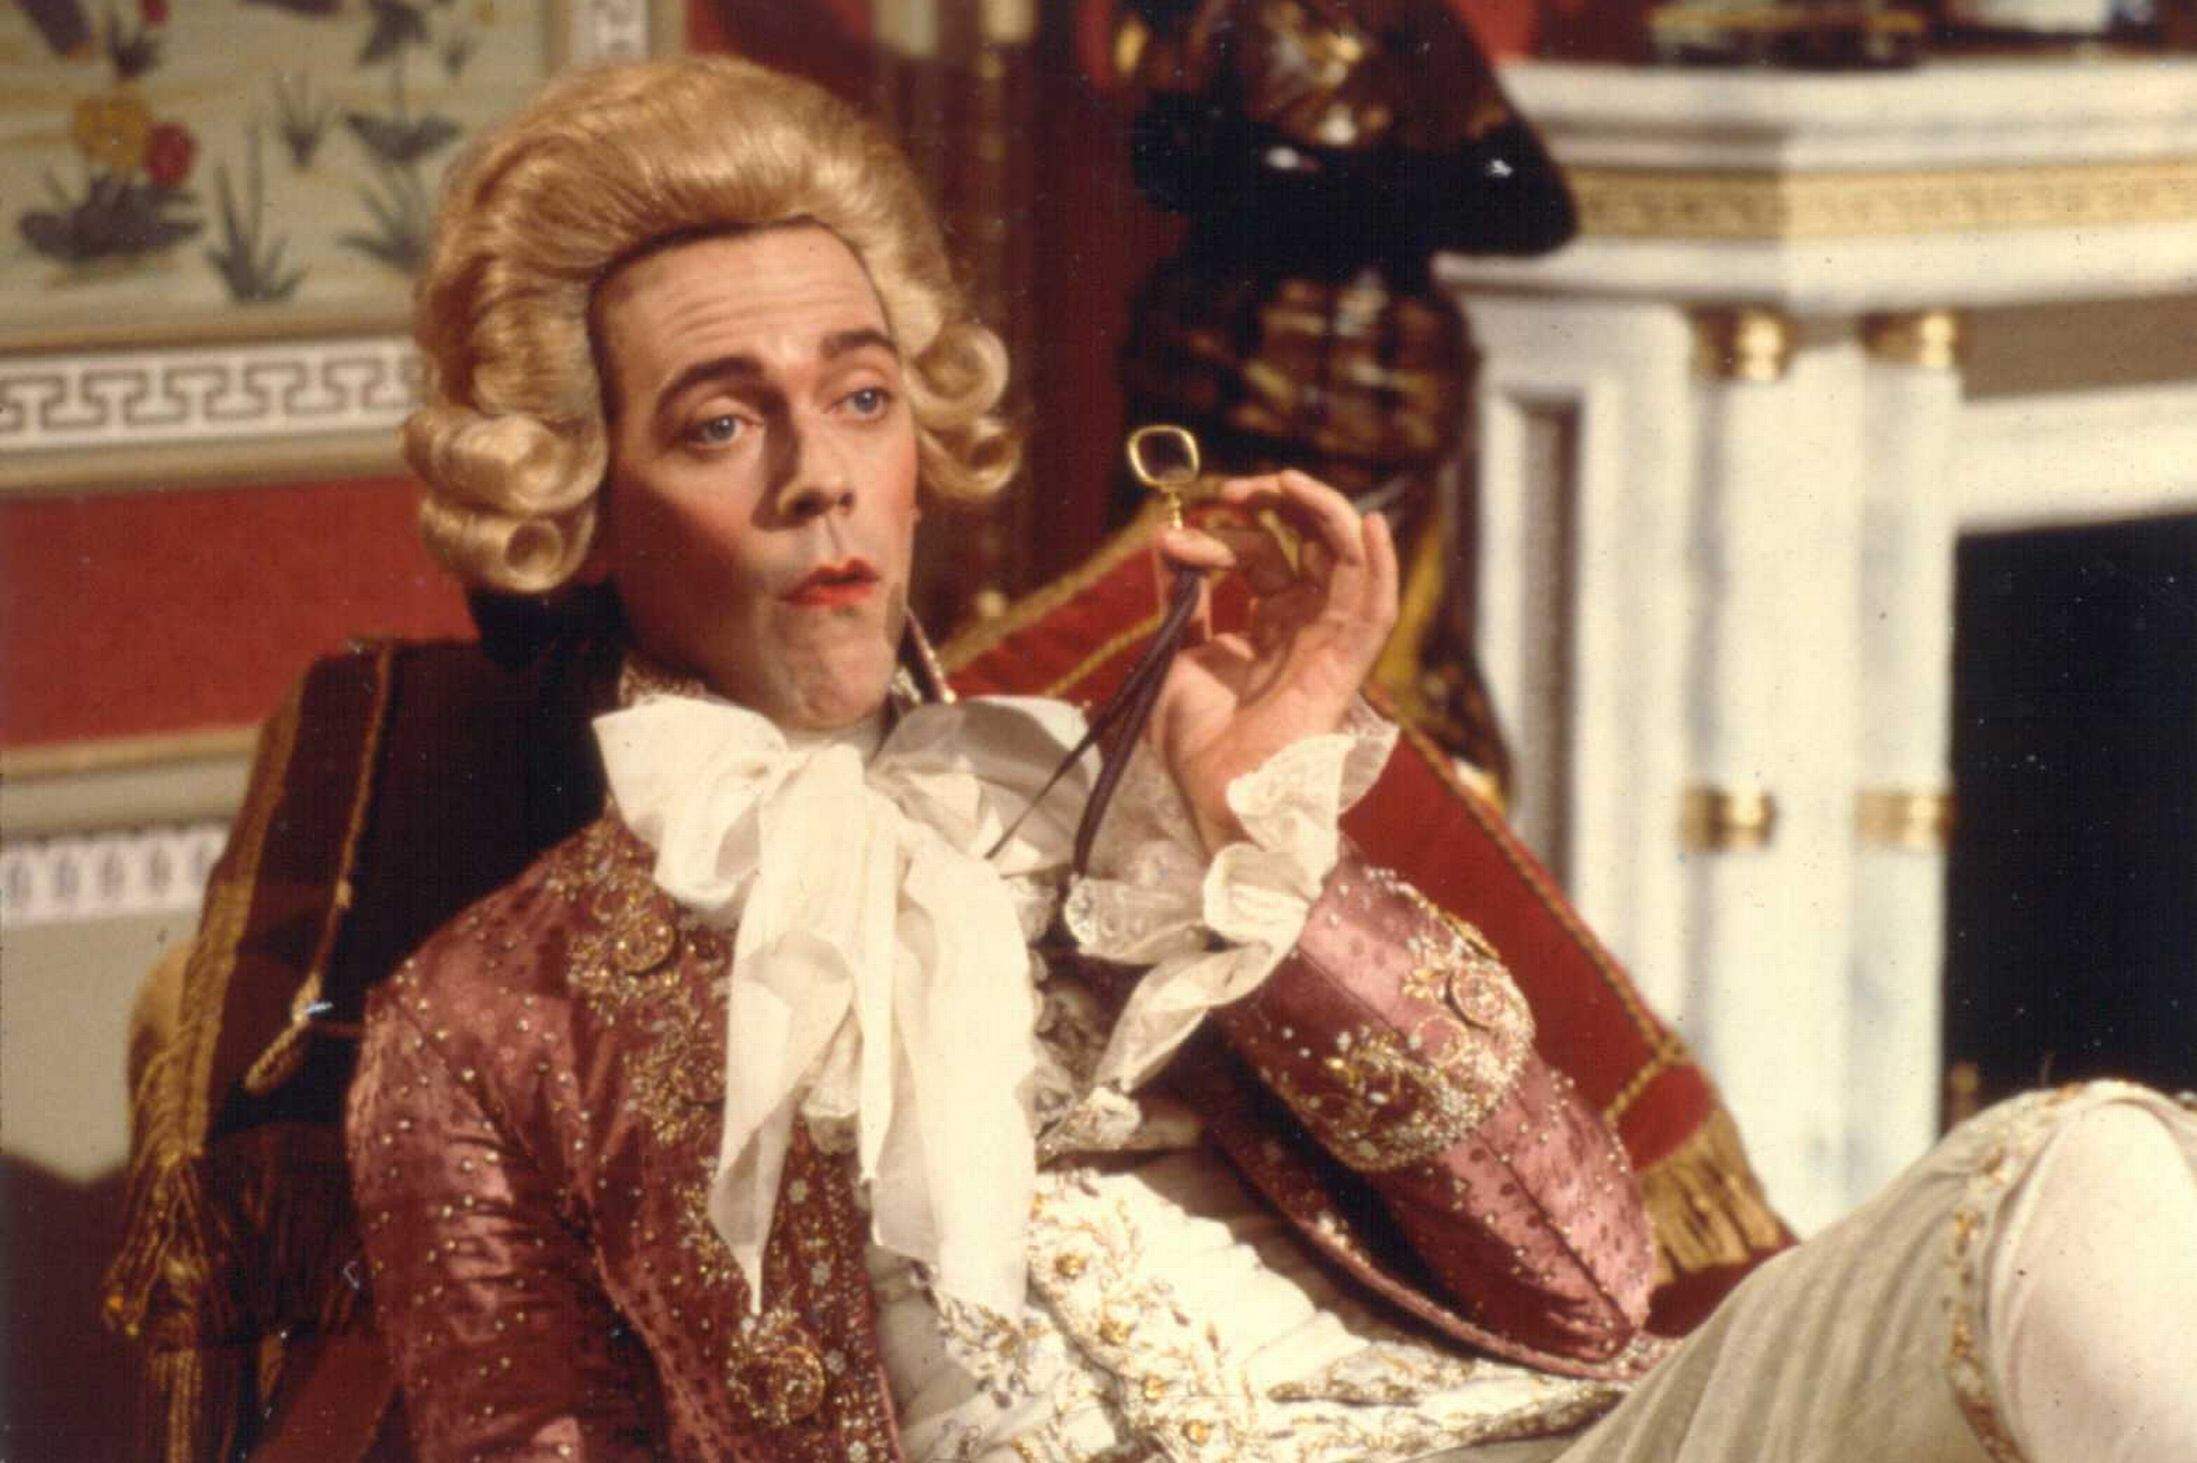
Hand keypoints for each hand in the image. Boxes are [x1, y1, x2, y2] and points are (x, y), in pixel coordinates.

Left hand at [1149, 470, 1399, 854]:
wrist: (1212, 791)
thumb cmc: (1195, 741)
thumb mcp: (1175, 654)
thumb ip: (1179, 598)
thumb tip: (1165, 540)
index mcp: (1271, 624)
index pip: (1262, 554)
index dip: (1223, 534)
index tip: (1175, 539)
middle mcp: (1306, 626)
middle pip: (1312, 544)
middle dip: (1278, 504)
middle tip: (1233, 489)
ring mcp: (1328, 643)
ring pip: (1346, 561)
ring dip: (1321, 512)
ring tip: (1284, 482)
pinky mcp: (1345, 667)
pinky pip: (1375, 611)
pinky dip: (1380, 567)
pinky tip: (1371, 525)